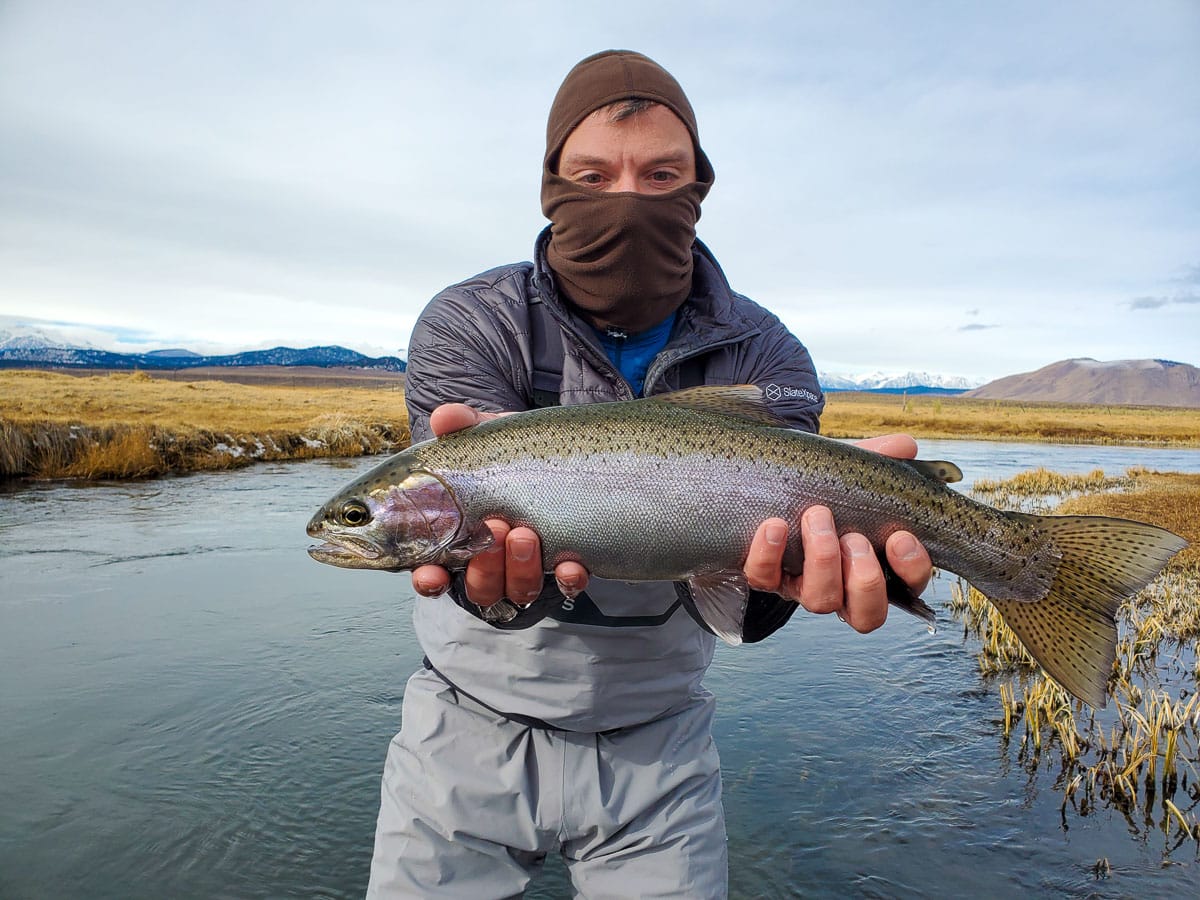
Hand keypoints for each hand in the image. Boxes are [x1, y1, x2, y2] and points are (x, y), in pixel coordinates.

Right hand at [409, 404, 588, 605]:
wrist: (559, 449)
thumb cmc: (508, 451)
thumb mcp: (488, 434)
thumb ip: (464, 424)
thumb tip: (444, 418)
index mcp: (460, 537)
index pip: (434, 573)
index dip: (430, 580)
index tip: (432, 574)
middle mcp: (492, 562)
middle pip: (480, 587)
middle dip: (485, 566)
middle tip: (494, 527)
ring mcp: (530, 567)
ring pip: (519, 591)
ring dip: (520, 570)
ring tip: (526, 534)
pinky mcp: (566, 565)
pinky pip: (566, 586)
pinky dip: (568, 580)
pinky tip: (571, 565)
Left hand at [741, 433, 932, 633]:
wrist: (771, 484)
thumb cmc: (823, 486)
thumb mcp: (852, 471)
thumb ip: (879, 458)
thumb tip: (905, 446)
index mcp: (876, 564)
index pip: (907, 586)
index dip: (911, 569)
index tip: (900, 537)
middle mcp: (842, 587)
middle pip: (866, 614)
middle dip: (865, 578)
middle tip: (854, 537)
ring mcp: (802, 585)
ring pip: (820, 602)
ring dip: (823, 562)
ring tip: (817, 518)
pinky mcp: (765, 575)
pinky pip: (763, 577)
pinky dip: (769, 554)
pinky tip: (775, 525)